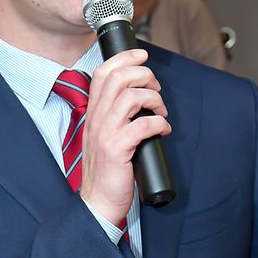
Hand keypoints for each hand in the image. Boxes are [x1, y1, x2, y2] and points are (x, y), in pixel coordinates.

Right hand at [80, 48, 170, 224]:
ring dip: (154, 98)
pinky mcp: (117, 149)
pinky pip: (143, 125)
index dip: (124, 58)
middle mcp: (96, 119)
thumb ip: (115, 117)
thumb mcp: (105, 137)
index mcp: (94, 113)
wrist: (98, 201)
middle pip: (118, 77)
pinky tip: (163, 130)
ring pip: (131, 96)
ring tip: (161, 111)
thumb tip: (139, 99)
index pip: (103, 73)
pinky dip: (159, 123)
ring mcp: (105, 133)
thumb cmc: (107, 171)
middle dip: (144, 75)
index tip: (142, 55)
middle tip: (156, 89)